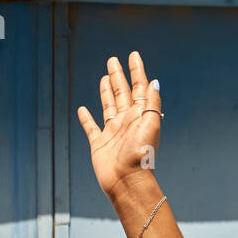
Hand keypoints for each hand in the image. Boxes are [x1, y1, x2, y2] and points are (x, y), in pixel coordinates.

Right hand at [76, 50, 162, 202]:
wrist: (127, 182)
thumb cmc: (140, 156)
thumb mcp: (150, 126)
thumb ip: (152, 103)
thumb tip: (154, 81)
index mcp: (140, 116)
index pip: (139, 88)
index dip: (136, 71)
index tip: (133, 55)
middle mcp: (126, 122)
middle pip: (122, 93)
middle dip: (118, 76)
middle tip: (113, 60)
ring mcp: (113, 132)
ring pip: (108, 106)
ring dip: (106, 92)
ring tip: (104, 77)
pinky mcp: (99, 144)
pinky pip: (91, 127)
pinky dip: (86, 119)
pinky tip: (83, 109)